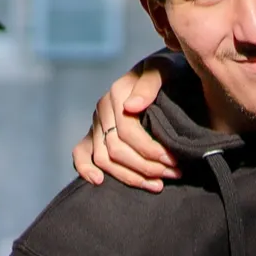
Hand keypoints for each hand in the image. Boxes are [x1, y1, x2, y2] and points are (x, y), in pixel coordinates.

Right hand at [71, 55, 180, 191]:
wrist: (165, 73)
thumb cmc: (168, 72)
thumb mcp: (164, 70)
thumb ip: (149, 84)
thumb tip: (131, 107)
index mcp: (117, 94)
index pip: (127, 132)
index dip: (150, 150)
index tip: (175, 162)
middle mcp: (103, 109)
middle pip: (116, 149)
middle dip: (146, 167)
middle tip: (174, 174)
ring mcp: (97, 123)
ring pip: (103, 158)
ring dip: (129, 176)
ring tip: (157, 185)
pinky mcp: (94, 134)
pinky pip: (81, 153)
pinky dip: (85, 169)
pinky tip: (100, 182)